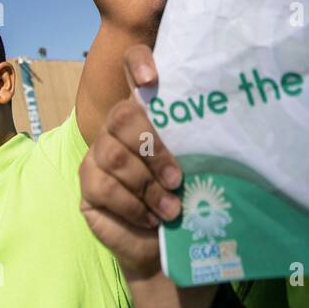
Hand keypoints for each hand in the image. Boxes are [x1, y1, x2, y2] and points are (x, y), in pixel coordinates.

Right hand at [78, 45, 182, 280]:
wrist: (162, 244)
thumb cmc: (182, 198)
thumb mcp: (196, 167)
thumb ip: (196, 144)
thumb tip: (221, 131)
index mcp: (148, 111)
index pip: (134, 64)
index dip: (139, 62)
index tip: (153, 79)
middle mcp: (117, 125)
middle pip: (122, 116)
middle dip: (153, 150)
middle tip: (178, 179)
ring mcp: (97, 152)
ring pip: (113, 155)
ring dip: (146, 185)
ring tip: (170, 209)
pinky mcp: (87, 183)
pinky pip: (105, 187)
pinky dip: (132, 205)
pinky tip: (150, 218)